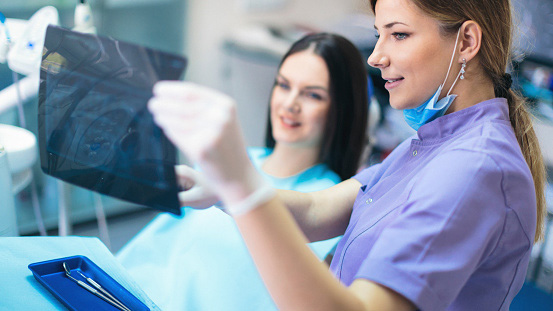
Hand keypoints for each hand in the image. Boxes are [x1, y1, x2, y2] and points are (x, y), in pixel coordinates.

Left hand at [149, 81, 264, 206]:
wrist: (238, 174)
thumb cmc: (228, 146)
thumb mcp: (224, 119)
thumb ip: (204, 106)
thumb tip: (172, 96)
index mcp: (226, 105)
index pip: (192, 91)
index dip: (171, 90)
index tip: (158, 90)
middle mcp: (220, 117)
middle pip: (182, 105)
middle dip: (164, 103)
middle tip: (153, 103)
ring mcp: (211, 133)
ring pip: (178, 120)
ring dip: (163, 116)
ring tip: (157, 115)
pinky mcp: (200, 149)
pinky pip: (177, 135)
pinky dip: (169, 130)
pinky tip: (166, 127)